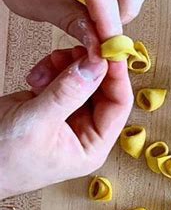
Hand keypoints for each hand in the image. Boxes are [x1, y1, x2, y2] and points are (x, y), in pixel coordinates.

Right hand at [0, 47, 132, 199]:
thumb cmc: (0, 162)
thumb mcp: (37, 124)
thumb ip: (68, 93)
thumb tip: (97, 65)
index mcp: (93, 144)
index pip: (119, 104)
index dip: (118, 75)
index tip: (111, 50)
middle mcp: (86, 129)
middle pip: (103, 87)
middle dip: (90, 66)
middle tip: (80, 47)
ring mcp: (69, 114)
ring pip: (83, 78)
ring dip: (69, 64)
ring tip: (51, 62)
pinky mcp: (51, 103)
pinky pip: (63, 77)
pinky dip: (52, 68)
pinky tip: (37, 74)